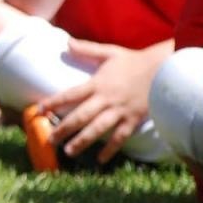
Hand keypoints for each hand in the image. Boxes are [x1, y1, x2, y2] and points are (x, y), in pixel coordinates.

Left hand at [39, 39, 167, 163]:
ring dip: (82, 141)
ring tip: (69, 152)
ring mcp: (119, 111)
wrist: (163, 69)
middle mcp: (106, 99)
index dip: (54, 102)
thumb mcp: (110, 52)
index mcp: (97, 83)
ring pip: (97, 129)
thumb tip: (67, 42)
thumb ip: (87, 49)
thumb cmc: (134, 61)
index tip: (39, 110)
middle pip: (80, 116)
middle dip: (63, 128)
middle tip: (49, 139)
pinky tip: (100, 160)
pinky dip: (111, 150)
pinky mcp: (132, 120)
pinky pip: (120, 138)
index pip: (70, 94)